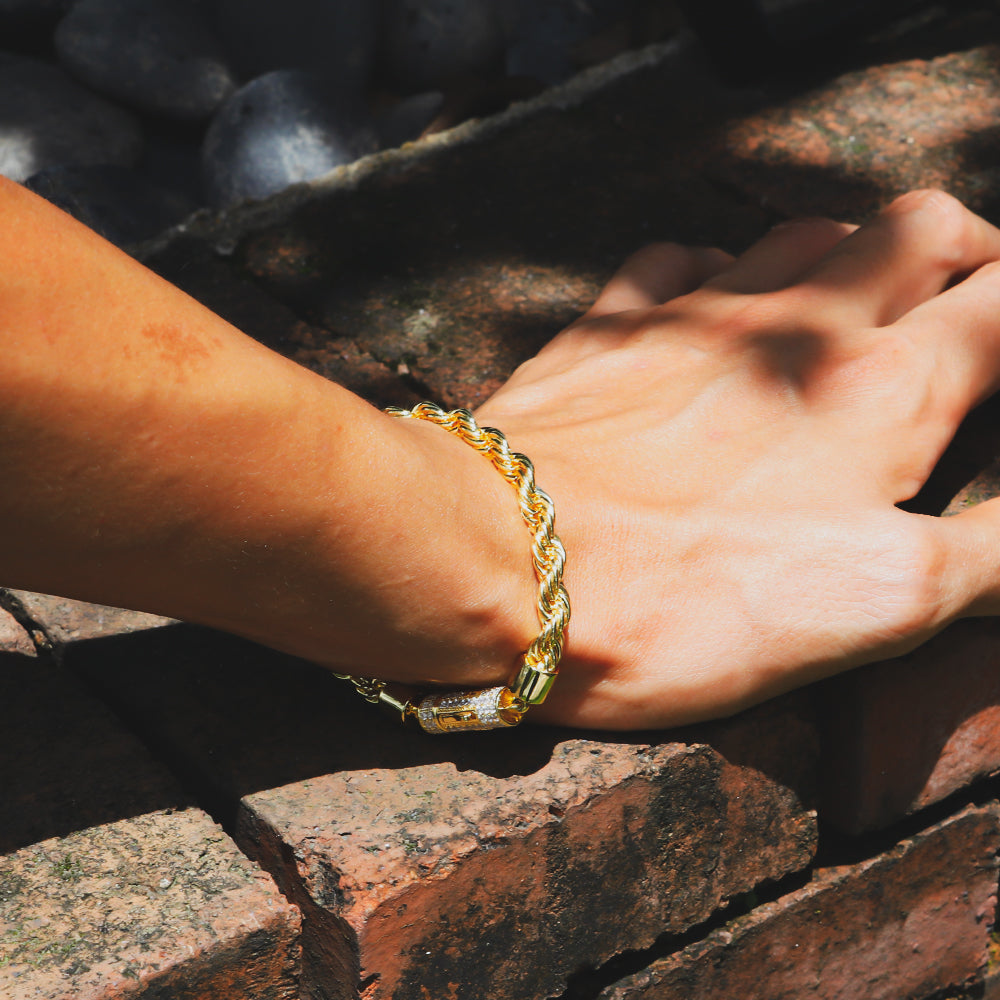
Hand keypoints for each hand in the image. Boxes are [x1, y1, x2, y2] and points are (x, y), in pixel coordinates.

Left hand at [475, 190, 999, 728]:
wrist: (504, 564)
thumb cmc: (684, 601)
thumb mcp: (874, 607)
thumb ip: (988, 551)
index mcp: (881, 395)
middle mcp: (796, 329)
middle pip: (915, 231)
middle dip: (964, 248)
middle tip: (971, 288)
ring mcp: (693, 316)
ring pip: (802, 231)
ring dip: (848, 247)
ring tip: (857, 286)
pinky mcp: (606, 329)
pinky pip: (675, 259)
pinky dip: (713, 268)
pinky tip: (710, 297)